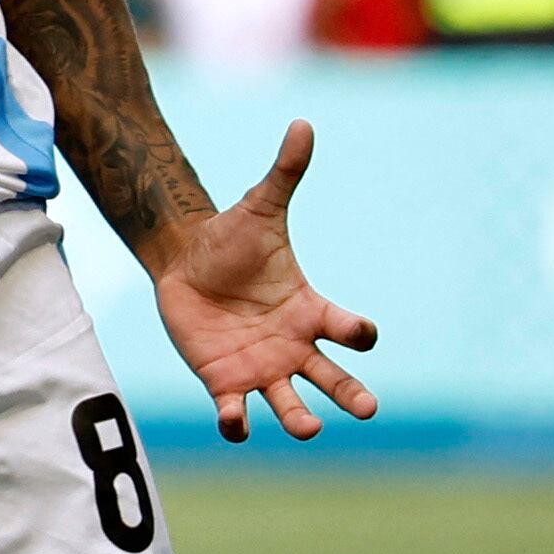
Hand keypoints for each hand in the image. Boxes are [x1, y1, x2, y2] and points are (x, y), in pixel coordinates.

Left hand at [147, 120, 380, 442]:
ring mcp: (262, 368)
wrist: (186, 261)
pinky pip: (236, 411)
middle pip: (335, 379)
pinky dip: (237, 422)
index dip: (358, 332)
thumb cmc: (232, 240)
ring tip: (309, 429)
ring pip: (291, 404)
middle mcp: (295, 347)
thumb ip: (284, 172)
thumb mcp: (259, 207)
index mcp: (312, 311)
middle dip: (352, 394)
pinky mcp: (224, 380)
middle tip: (368, 408)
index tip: (362, 332)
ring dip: (301, 420)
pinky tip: (234, 423)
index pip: (349, 331)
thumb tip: (302, 123)